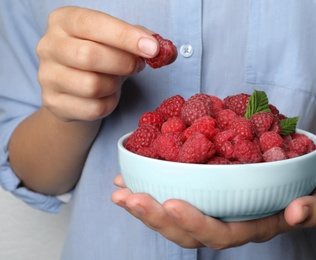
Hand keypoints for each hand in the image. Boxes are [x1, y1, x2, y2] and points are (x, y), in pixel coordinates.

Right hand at [36, 6, 173, 121]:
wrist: (75, 88)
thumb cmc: (100, 57)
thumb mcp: (118, 41)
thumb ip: (142, 40)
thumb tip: (168, 51)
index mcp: (64, 20)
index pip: (93, 24)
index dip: (125, 37)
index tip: (152, 49)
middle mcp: (48, 45)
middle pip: (90, 56)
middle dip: (123, 63)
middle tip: (136, 66)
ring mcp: (47, 76)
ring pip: (92, 86)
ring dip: (115, 85)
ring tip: (116, 80)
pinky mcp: (53, 102)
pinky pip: (92, 108)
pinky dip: (109, 104)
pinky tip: (108, 96)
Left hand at [111, 171, 315, 248]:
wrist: (309, 183)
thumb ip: (314, 208)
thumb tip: (297, 213)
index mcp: (253, 226)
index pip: (220, 233)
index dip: (194, 222)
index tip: (171, 203)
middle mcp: (229, 222)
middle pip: (187, 231)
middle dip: (155, 217)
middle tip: (127, 197)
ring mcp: (215, 210)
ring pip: (174, 218)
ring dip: (144, 204)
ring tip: (118, 189)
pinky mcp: (208, 195)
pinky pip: (175, 195)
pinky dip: (151, 187)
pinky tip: (130, 176)